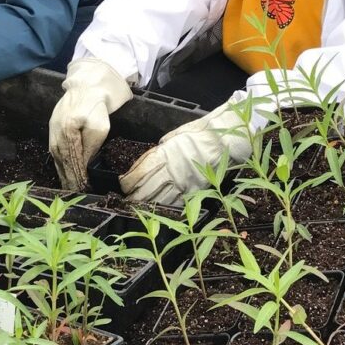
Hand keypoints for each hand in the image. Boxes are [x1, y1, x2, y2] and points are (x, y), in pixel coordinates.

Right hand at [49, 58, 132, 189]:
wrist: (86, 86)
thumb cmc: (96, 106)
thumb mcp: (99, 128)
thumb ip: (90, 148)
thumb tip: (84, 165)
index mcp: (68, 133)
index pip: (72, 161)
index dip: (77, 178)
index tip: (82, 190)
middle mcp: (56, 134)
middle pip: (62, 162)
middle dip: (68, 180)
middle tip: (73, 196)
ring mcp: (52, 132)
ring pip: (56, 158)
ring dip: (62, 174)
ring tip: (67, 189)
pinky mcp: (52, 129)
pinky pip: (54, 151)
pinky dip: (58, 164)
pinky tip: (62, 172)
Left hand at [120, 100, 253, 204]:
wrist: (222, 141)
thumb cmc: (199, 134)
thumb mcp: (173, 137)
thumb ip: (160, 150)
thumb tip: (151, 158)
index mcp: (163, 155)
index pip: (139, 172)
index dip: (128, 181)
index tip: (122, 185)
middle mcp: (170, 171)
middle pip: (145, 189)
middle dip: (134, 196)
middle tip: (126, 201)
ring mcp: (182, 183)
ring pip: (159, 198)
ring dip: (147, 205)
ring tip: (139, 209)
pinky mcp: (194, 190)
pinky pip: (177, 201)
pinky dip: (167, 206)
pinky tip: (160, 210)